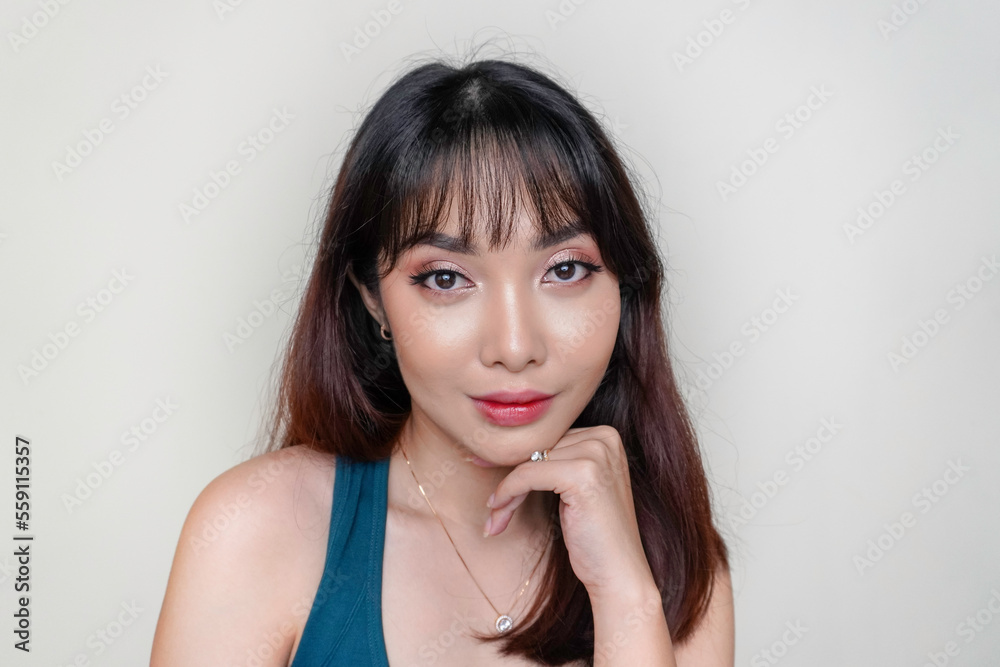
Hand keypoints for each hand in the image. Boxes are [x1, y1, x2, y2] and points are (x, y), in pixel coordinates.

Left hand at [484, 425, 655, 597]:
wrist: (619, 574)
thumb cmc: (594, 536)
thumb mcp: (576, 488)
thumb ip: (556, 461)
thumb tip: (504, 448)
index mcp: (606, 435)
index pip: (547, 437)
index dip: (517, 459)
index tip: (483, 466)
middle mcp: (605, 438)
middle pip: (537, 447)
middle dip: (509, 477)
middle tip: (491, 505)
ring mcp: (596, 454)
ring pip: (527, 461)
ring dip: (505, 491)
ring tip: (496, 517)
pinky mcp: (582, 474)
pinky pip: (527, 474)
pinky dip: (508, 493)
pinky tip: (499, 513)